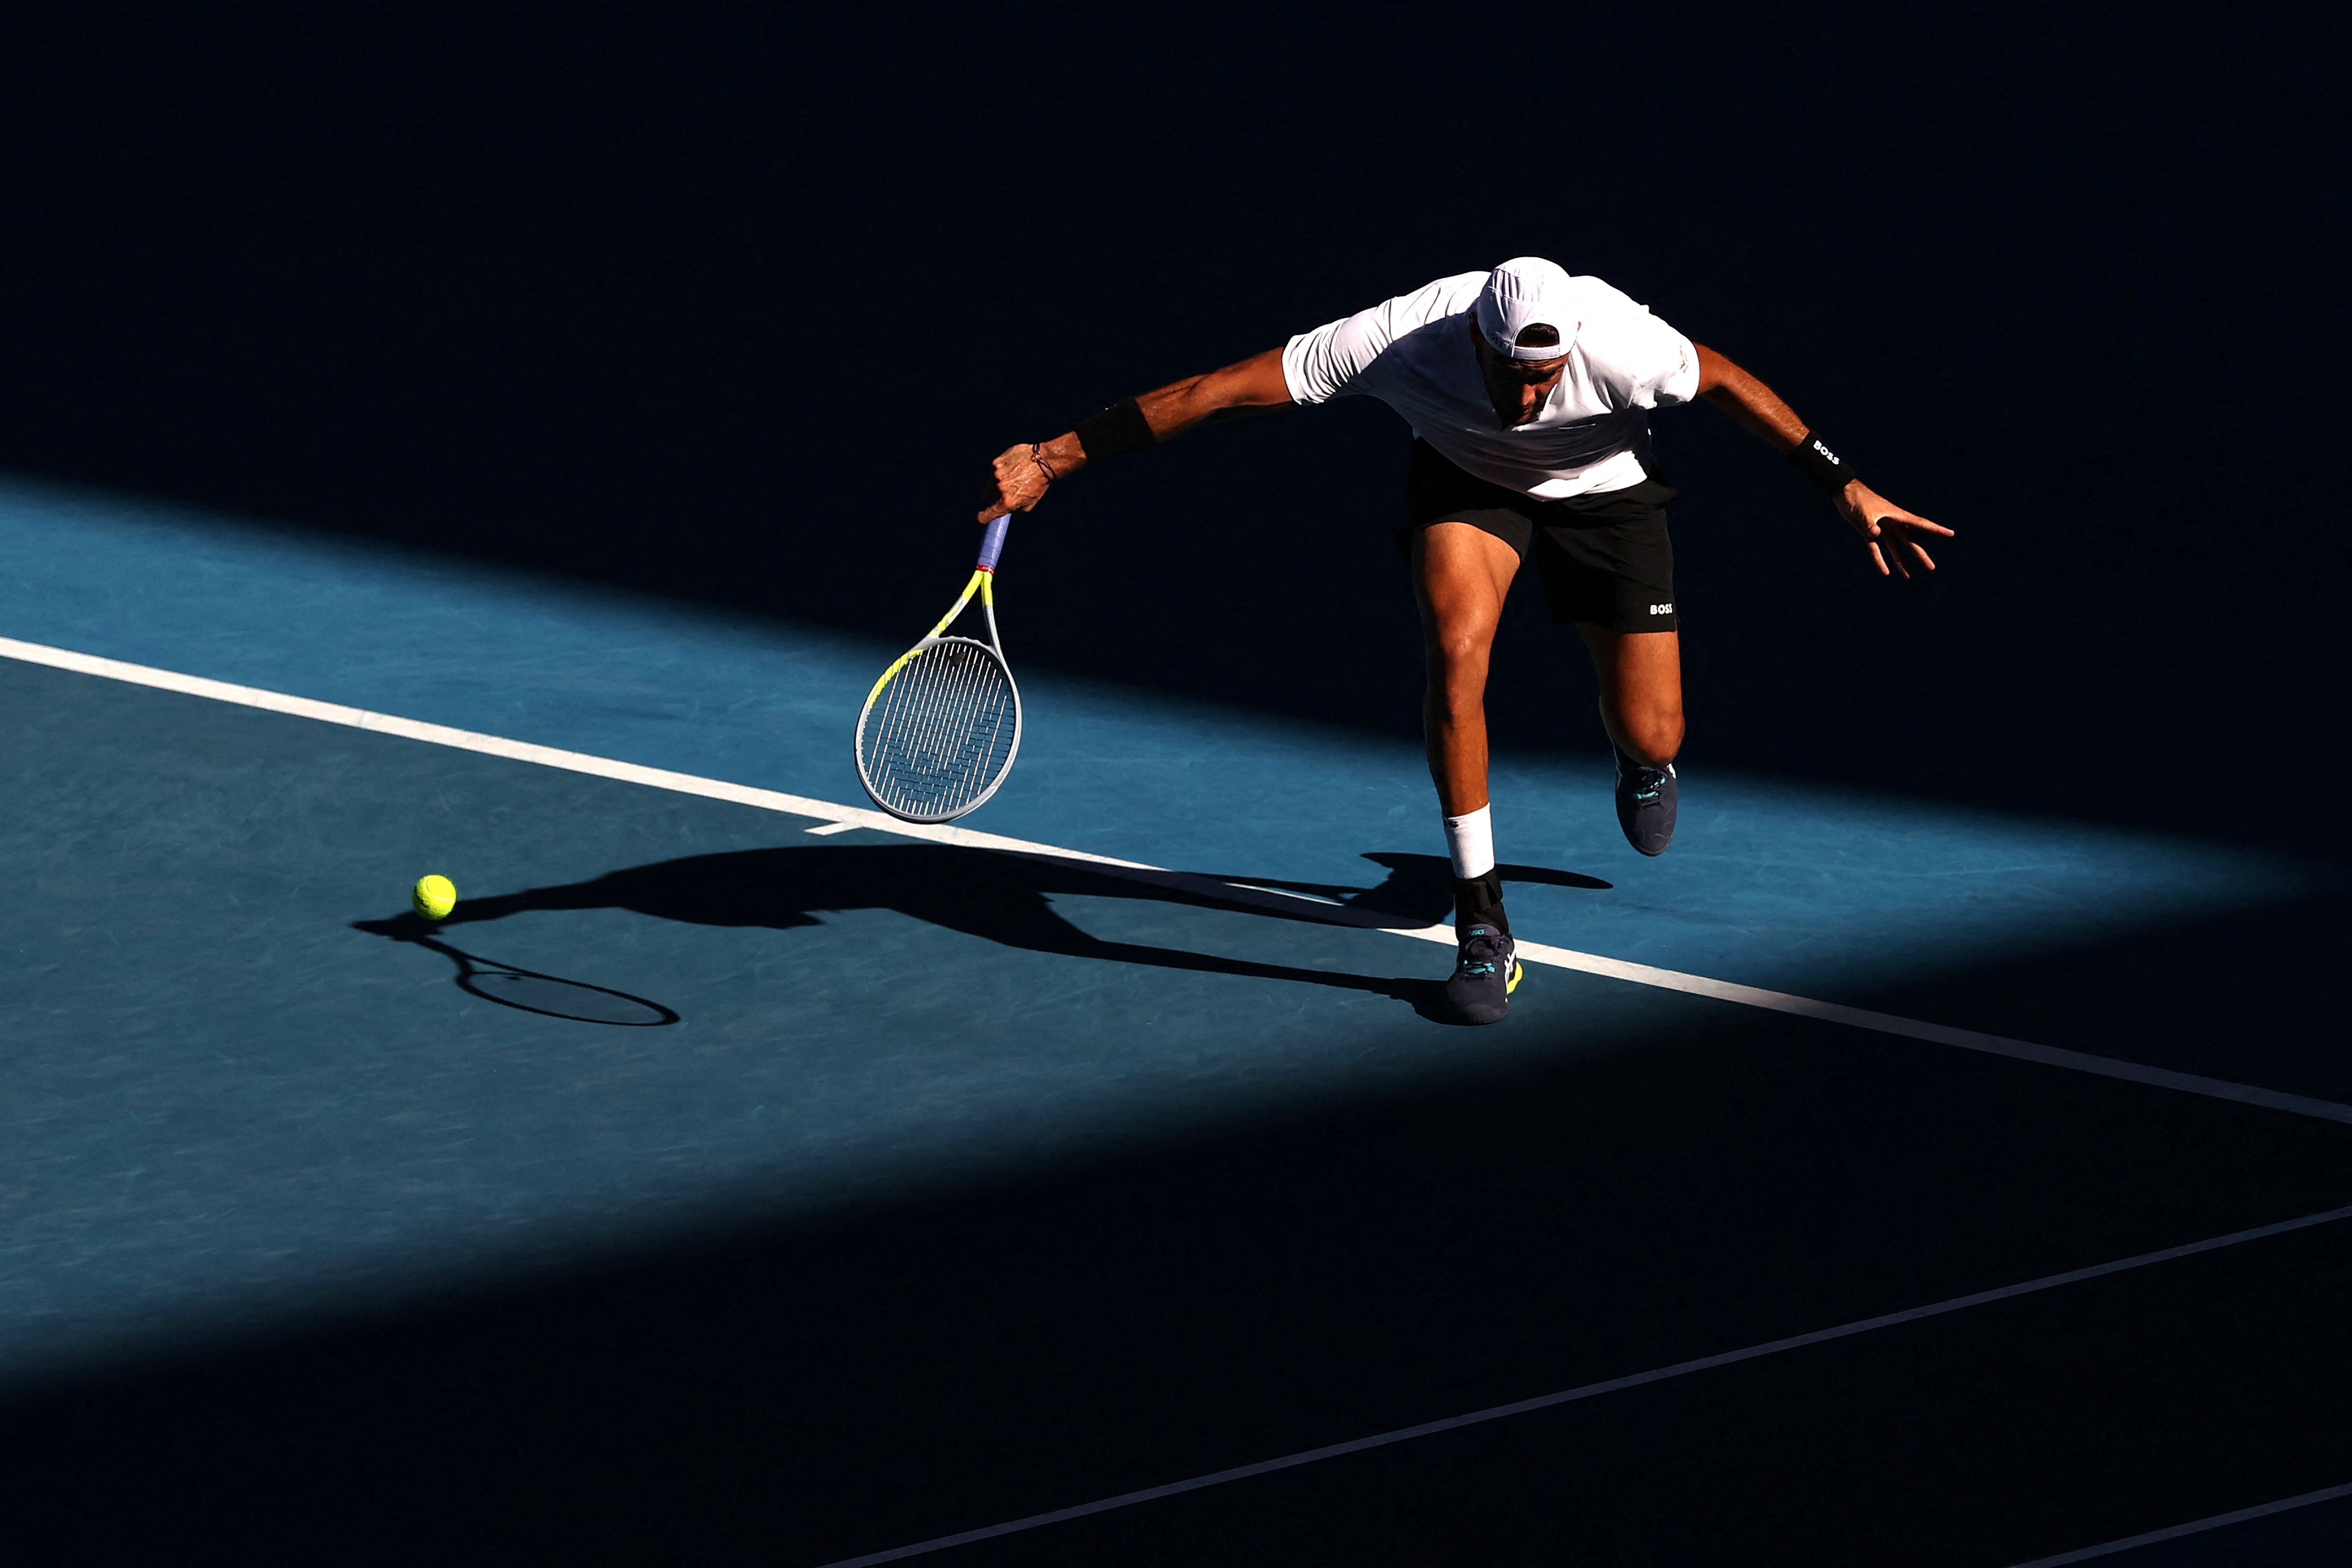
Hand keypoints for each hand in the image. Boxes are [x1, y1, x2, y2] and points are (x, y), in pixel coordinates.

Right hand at [978, 443, 1054, 522]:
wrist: (1045, 462)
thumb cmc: (1039, 484)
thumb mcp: (1029, 504)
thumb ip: (1014, 510)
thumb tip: (1004, 510)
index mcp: (1008, 502)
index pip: (986, 515)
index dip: (984, 516)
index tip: (983, 517)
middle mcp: (1000, 488)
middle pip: (986, 496)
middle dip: (992, 495)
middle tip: (1004, 491)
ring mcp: (997, 474)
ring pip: (989, 482)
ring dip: (996, 481)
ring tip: (1012, 476)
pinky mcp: (996, 462)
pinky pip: (993, 470)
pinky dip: (1000, 470)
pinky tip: (1012, 467)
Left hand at [1836, 481, 1952, 578]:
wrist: (1844, 493)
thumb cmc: (1858, 498)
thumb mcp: (1865, 511)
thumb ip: (1871, 523)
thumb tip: (1876, 533)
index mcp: (1897, 515)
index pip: (1921, 524)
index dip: (1936, 529)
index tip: (1951, 534)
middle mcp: (1893, 523)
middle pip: (1910, 541)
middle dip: (1920, 554)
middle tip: (1931, 567)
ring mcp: (1882, 529)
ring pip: (1895, 548)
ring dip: (1901, 562)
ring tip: (1908, 577)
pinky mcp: (1869, 534)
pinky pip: (1877, 550)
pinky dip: (1880, 561)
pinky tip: (1885, 573)